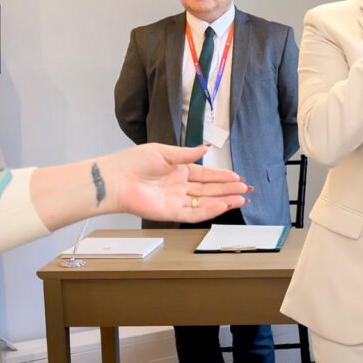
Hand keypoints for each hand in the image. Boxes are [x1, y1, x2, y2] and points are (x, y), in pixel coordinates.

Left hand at [108, 144, 249, 223]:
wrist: (116, 179)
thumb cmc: (133, 162)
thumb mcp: (164, 152)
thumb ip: (187, 154)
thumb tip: (206, 148)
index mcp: (178, 170)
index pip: (206, 175)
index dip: (222, 176)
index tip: (237, 177)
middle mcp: (179, 186)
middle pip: (210, 189)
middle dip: (229, 189)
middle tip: (246, 189)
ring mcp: (176, 200)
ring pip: (206, 202)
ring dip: (224, 201)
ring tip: (242, 198)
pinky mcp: (170, 213)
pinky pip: (194, 213)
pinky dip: (210, 210)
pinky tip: (223, 206)